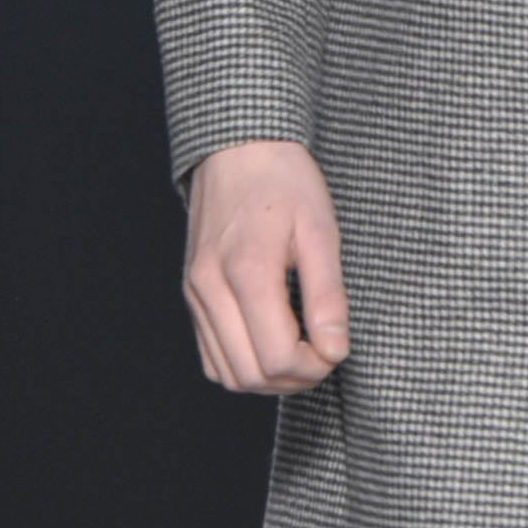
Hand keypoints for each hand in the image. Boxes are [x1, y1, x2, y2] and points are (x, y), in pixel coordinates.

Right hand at [182, 140, 350, 395]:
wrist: (238, 149)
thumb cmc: (284, 183)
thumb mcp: (321, 231)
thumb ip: (327, 296)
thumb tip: (334, 349)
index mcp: (246, 272)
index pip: (277, 357)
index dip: (314, 367)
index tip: (336, 346)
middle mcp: (209, 289)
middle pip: (250, 375)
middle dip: (294, 379)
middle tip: (323, 353)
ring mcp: (195, 293)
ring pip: (227, 374)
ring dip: (268, 378)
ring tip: (301, 352)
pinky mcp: (191, 294)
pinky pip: (211, 356)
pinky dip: (243, 365)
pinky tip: (271, 343)